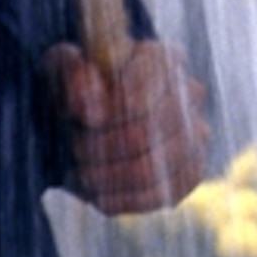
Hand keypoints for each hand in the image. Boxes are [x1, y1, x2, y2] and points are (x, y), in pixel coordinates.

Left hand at [46, 38, 210, 215]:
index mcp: (162, 58)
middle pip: (148, 129)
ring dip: (105, 174)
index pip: (155, 75)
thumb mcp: (61, 72)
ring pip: (149, 168)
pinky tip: (98, 191)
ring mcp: (195, 136)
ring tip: (82, 169)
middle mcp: (190, 93)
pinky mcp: (190, 175)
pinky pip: (157, 195)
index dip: (119, 100)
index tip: (84, 118)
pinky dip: (119, 198)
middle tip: (75, 147)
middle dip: (101, 145)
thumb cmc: (75, 91)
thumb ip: (72, 75)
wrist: (86, 126)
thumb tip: (90, 105)